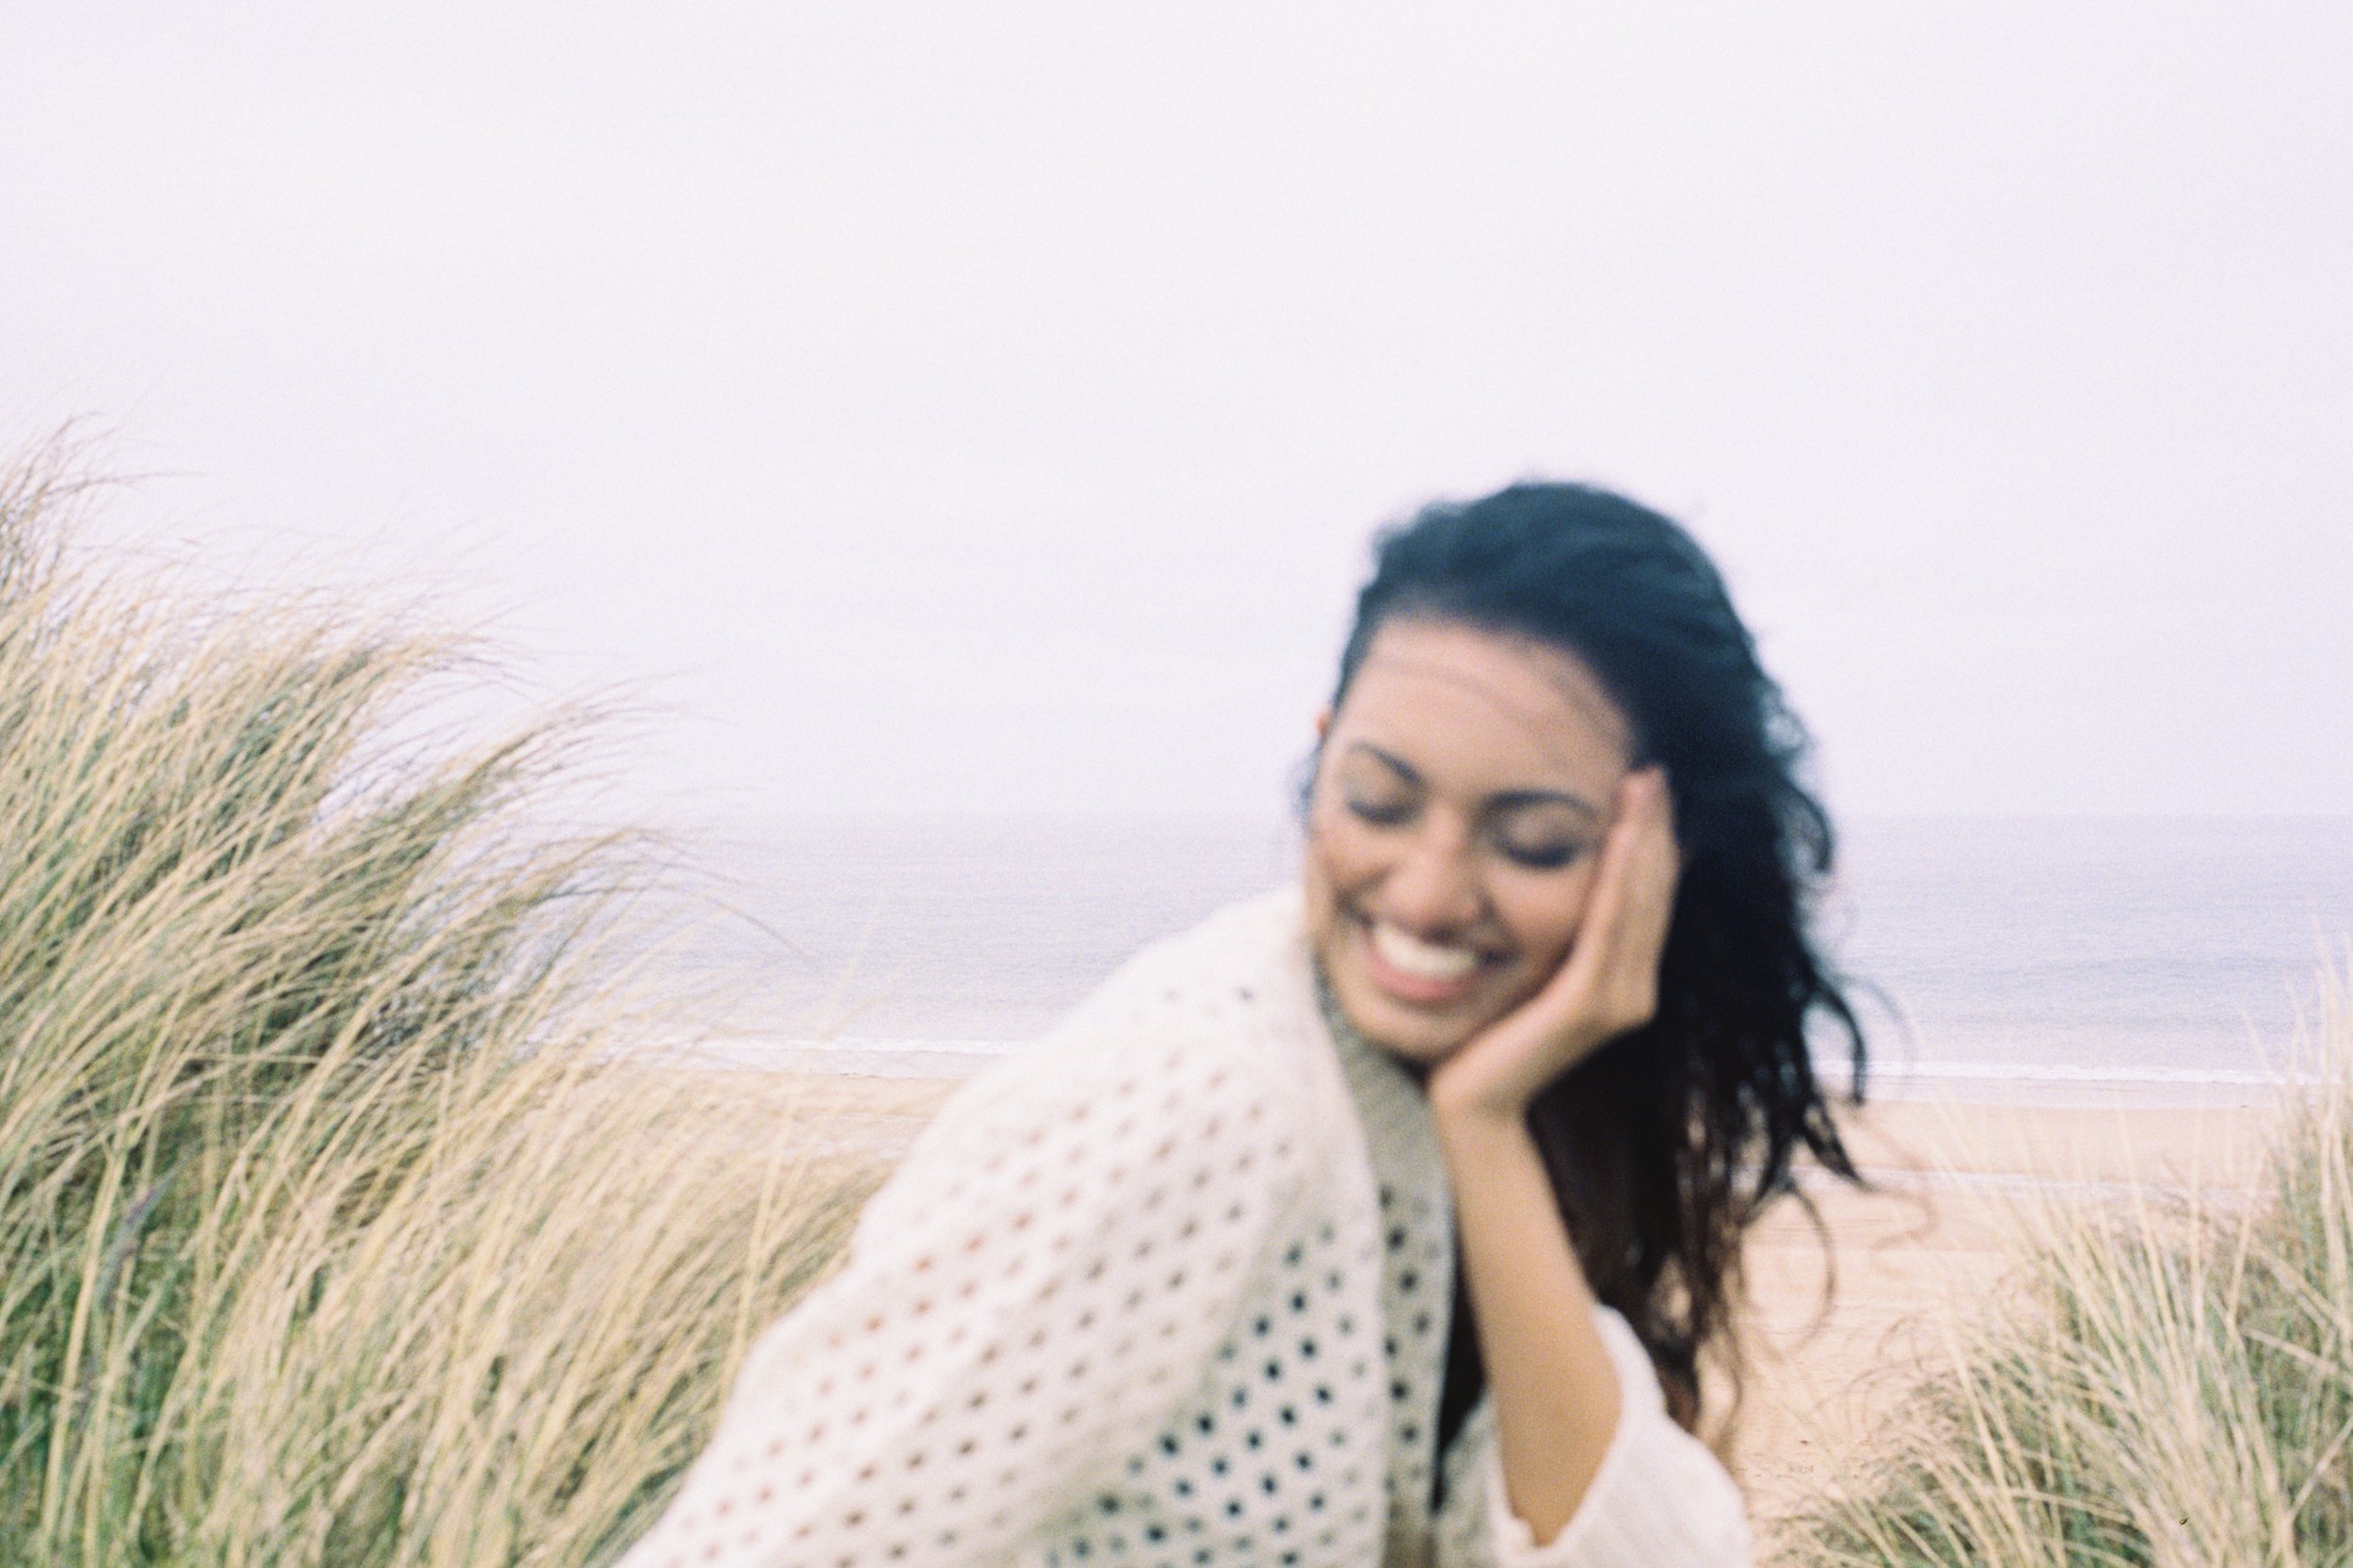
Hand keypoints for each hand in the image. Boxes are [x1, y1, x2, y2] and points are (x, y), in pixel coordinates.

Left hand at [1425, 767, 1680, 1123]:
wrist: (1472, 1105)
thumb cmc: (1487, 1035)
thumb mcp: (1528, 970)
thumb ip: (1553, 935)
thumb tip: (1551, 881)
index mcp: (1624, 980)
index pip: (1650, 897)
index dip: (1656, 840)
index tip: (1650, 784)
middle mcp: (1634, 990)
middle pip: (1655, 892)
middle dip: (1658, 826)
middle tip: (1656, 769)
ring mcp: (1619, 1000)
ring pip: (1641, 901)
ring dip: (1647, 838)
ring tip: (1647, 785)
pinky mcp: (1590, 1006)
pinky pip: (1610, 927)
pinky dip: (1622, 876)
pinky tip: (1624, 832)